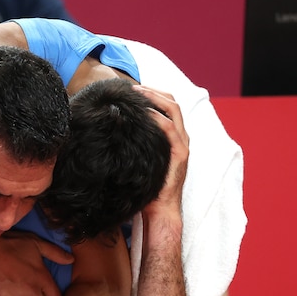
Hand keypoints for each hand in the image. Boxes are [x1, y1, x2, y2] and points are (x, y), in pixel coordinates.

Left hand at [133, 85, 189, 213]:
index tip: (133, 89)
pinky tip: (144, 112)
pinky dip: (157, 117)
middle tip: (133, 87)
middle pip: (172, 102)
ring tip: (137, 92)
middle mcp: (181, 137)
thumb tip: (114, 130)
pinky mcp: (180, 153)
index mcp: (174, 136)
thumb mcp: (140, 158)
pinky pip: (169, 128)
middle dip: (153, 91)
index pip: (168, 106)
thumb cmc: (147, 185)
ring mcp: (182, 144)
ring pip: (173, 110)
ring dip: (154, 97)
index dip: (153, 94)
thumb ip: (135, 143)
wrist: (160, 208)